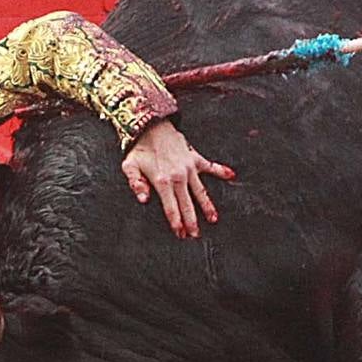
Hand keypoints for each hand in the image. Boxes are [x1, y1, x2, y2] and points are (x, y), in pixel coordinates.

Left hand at [121, 119, 235, 238]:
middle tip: (195, 235)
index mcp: (162, 181)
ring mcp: (188, 168)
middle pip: (187, 204)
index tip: (180, 234)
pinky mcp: (194, 159)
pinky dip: (221, 170)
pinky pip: (210, 166)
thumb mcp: (130, 166)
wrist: (151, 126)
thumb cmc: (139, 149)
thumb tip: (143, 200)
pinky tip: (231, 175)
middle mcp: (178, 177)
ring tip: (213, 219)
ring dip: (207, 206)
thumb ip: (135, 184)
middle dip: (191, 221)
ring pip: (200, 191)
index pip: (171, 207)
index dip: (175, 222)